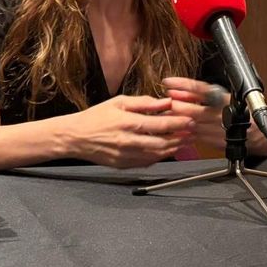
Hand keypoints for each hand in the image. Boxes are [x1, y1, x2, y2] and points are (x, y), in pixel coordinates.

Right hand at [67, 95, 193, 167]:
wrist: (74, 137)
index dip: (178, 123)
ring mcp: (125, 156)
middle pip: (162, 143)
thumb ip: (144, 103)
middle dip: (180, 138)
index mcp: (127, 123)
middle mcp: (128, 141)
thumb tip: (166, 102)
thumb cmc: (96, 116)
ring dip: (173, 149)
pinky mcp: (123, 165)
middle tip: (192, 132)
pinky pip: (146, 163)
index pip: (160, 125)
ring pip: (156, 155)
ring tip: (184, 142)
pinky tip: (167, 150)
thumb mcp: (119, 102)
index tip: (190, 119)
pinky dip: (159, 157)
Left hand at [162, 77, 266, 156]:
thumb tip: (179, 90)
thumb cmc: (240, 112)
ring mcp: (217, 130)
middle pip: (194, 110)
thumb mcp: (224, 96)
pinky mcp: (214, 141)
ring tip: (165, 114)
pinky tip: (174, 128)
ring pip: (192, 125)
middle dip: (178, 106)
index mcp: (225, 100)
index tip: (169, 82)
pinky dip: (182, 131)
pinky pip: (194, 136)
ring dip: (176, 120)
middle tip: (166, 101)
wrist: (255, 134)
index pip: (202, 90)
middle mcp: (222, 115)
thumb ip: (200, 94)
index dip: (184, 85)